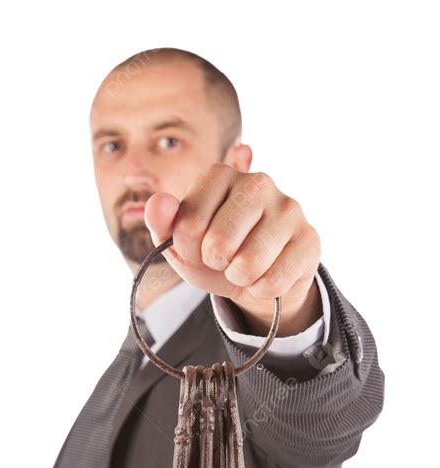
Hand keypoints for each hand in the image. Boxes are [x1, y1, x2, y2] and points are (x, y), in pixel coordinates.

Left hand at [144, 163, 321, 335]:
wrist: (257, 278)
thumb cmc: (215, 254)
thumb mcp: (181, 243)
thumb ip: (162, 223)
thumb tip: (159, 203)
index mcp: (220, 175)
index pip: (187, 223)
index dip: (187, 249)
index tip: (198, 246)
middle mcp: (258, 183)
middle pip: (218, 244)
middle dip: (215, 264)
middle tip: (224, 258)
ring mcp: (289, 208)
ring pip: (248, 264)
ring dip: (239, 278)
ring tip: (245, 267)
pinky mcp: (309, 239)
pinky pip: (273, 282)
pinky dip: (262, 290)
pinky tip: (267, 276)